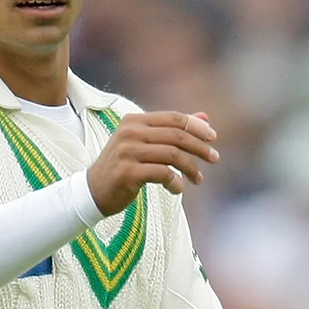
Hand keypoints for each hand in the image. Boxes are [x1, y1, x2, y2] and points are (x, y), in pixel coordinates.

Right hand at [87, 111, 218, 215]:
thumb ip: (173, 130)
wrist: (93, 191)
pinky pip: (162, 174)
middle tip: (214, 158)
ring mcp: (127, 152)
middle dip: (200, 147)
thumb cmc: (124, 166)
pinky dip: (176, 182)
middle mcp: (129, 132)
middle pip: (176, 135)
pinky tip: (178, 189)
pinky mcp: (126, 172)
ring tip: (198, 179)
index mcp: (134, 121)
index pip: (173, 118)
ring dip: (191, 168)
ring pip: (172, 155)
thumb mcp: (146, 144)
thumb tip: (205, 117)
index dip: (196, 126)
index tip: (213, 138)